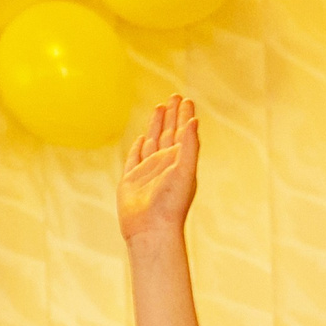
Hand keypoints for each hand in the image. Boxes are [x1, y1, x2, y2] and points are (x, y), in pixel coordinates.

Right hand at [119, 95, 199, 242]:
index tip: (186, 100)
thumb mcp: (184, 172)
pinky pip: (135, 158)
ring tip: (160, 107)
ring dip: (157, 124)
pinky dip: (139, 146)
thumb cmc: (171, 204)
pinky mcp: (131, 179)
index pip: (183, 132)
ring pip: (153, 141)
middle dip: (172, 115)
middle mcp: (165, 165)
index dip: (185, 116)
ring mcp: (148, 171)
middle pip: (169, 133)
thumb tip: (194, 121)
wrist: (151, 229)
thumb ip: (189, 146)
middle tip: (175, 96)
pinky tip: (143, 137)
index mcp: (180, 162)